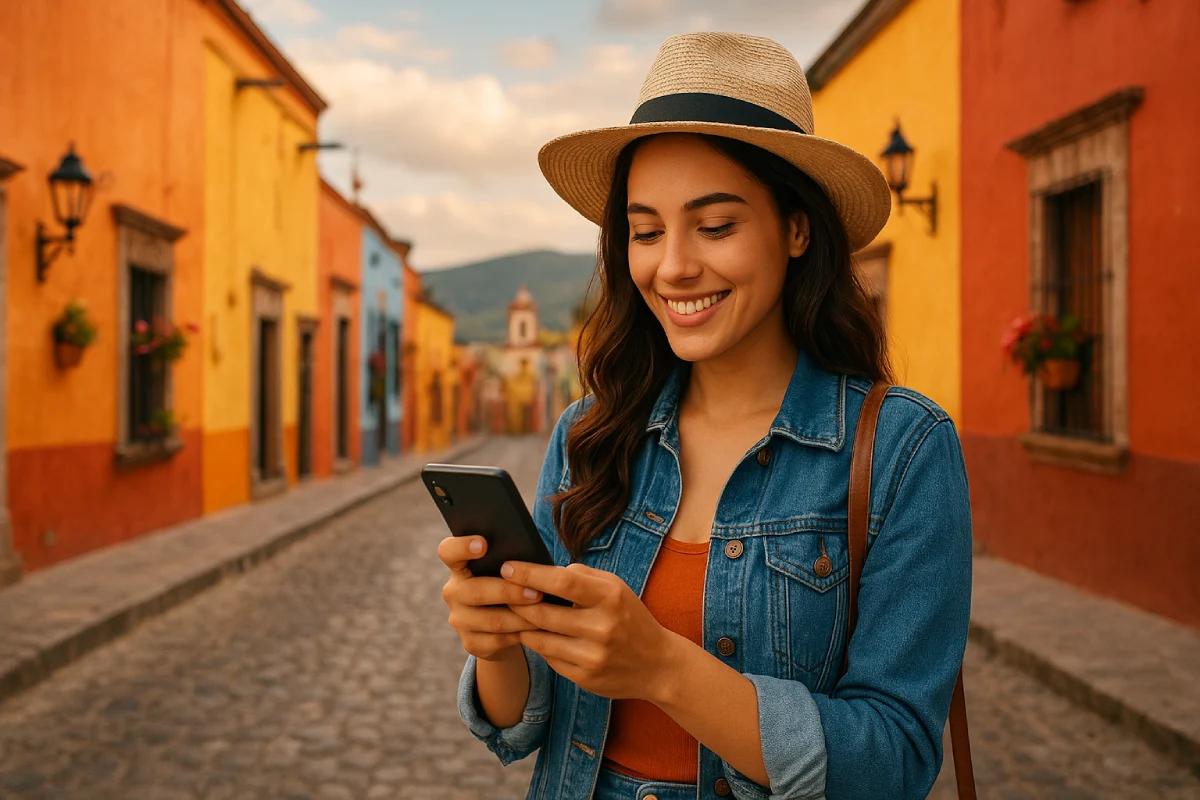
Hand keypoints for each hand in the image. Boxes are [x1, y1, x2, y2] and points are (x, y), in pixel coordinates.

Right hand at [437, 536, 544, 661]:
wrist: (505, 625)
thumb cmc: (511, 585)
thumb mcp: (508, 571)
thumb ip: (512, 562)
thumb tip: (534, 562)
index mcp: (460, 566)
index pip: (448, 551)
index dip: (462, 546)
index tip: (483, 544)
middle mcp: (454, 592)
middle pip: (476, 590)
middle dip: (510, 592)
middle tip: (537, 592)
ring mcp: (459, 619)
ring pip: (492, 620)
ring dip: (521, 617)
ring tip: (544, 612)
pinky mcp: (471, 643)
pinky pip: (498, 640)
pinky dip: (520, 634)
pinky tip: (536, 630)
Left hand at [503, 561, 676, 701]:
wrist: (657, 665)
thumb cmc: (630, 617)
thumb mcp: (616, 588)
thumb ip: (582, 576)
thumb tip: (542, 571)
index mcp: (610, 598)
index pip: (561, 582)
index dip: (529, 574)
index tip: (507, 567)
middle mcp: (602, 627)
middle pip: (542, 612)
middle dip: (515, 601)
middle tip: (499, 591)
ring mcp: (592, 656)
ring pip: (539, 638)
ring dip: (521, 625)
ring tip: (511, 613)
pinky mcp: (584, 678)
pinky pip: (548, 658)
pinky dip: (538, 645)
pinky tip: (534, 635)